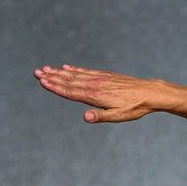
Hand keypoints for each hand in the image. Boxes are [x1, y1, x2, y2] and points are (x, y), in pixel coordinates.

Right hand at [34, 64, 164, 123]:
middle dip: (52, 77)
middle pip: (69, 81)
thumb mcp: (119, 116)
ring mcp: (99, 79)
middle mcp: (95, 85)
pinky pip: (86, 71)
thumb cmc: (135, 107)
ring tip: (45, 69)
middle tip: (36, 72)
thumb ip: (101, 116)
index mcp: (95, 96)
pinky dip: (75, 69)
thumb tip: (85, 118)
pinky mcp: (105, 76)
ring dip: (59, 72)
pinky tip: (66, 67)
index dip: (55, 87)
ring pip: (75, 75)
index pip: (70, 91)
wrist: (150, 92)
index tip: (42, 81)